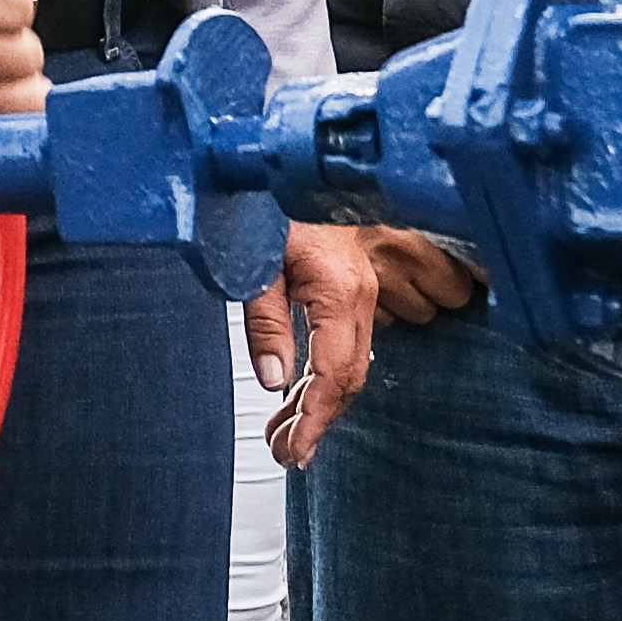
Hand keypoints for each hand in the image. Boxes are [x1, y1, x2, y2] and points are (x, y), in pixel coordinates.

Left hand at [249, 223, 480, 468]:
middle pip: (348, 378)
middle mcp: (362, 297)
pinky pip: (348, 347)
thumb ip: (265, 323)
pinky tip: (298, 397)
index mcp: (341, 292)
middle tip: (284, 452)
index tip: (295, 451)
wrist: (290, 168)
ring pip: (350, 366)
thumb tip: (275, 382)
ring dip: (319, 404)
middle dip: (318, 421)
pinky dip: (324, 378)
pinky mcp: (356, 293)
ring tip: (284, 435)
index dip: (316, 419)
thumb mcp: (256, 263)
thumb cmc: (269, 206)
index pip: (334, 375)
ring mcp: (366, 295)